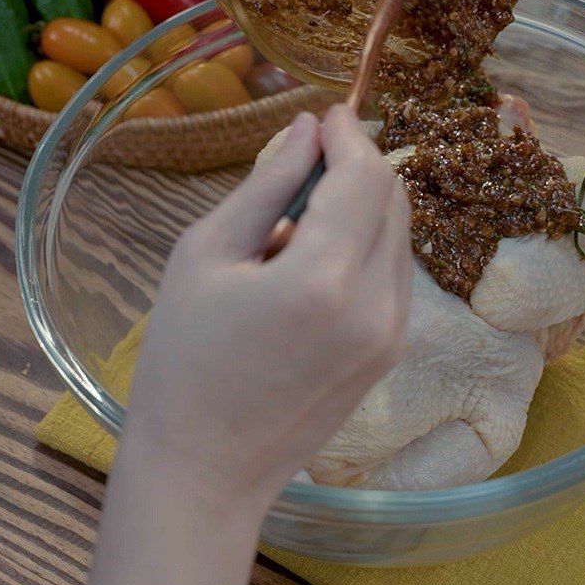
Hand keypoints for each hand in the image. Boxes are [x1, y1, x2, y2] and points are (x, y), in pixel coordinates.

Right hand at [127, 104, 411, 502]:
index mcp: (324, 279)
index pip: (363, 176)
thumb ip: (267, 184)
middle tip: (307, 162)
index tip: (326, 115)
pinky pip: (396, 272)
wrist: (207, 469)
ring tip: (299, 222)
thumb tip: (306, 129)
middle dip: (358, 164)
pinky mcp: (393, 352)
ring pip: (400, 233)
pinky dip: (368, 245)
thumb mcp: (206, 255)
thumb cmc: (184, 360)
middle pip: (392, 199)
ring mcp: (394, 333)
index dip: (349, 133)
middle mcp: (377, 305)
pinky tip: (317, 260)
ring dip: (363, 205)